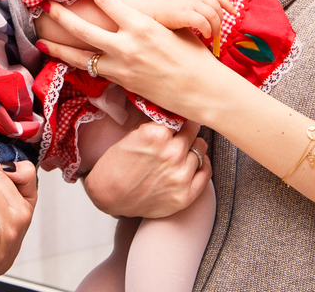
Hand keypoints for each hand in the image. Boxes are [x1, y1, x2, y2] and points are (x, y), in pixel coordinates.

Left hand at [38, 0, 229, 122]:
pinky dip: (76, 64)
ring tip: (41, 39)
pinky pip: (92, 70)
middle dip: (62, 17)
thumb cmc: (194, 56)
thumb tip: (134, 9)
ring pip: (80, 55)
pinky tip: (65, 59)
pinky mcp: (120, 81)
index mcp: (141, 25)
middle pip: (83, 30)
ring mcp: (120, 66)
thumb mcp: (174, 28)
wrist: (202, 91)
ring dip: (59, 47)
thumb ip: (150, 18)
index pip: (108, 2)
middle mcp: (126, 45)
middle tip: (48, 7)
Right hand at [82, 121, 211, 218]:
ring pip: (200, 150)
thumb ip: (155, 126)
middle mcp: (172, 153)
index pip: (179, 118)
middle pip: (193, 131)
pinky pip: (206, 172)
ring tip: (185, 149)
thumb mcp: (132, 135)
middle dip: (187, 130)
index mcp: (157, 134)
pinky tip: (196, 163)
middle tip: (181, 133)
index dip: (177, 119)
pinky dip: (202, 165)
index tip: (177, 120)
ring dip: (193, 148)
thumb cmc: (116, 165)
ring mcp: (181, 175)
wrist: (108, 196)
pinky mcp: (185, 194)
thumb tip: (173, 118)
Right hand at [145, 0, 235, 41]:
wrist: (146, 6)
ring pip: (213, 15)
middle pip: (217, 7)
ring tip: (212, 35)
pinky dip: (207, 29)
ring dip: (216, 27)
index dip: (227, 4)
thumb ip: (192, 2)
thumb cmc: (161, 6)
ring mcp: (189, 3)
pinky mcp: (184, 13)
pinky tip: (205, 35)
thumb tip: (204, 12)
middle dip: (221, 20)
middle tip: (218, 31)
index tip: (233, 12)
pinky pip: (203, 22)